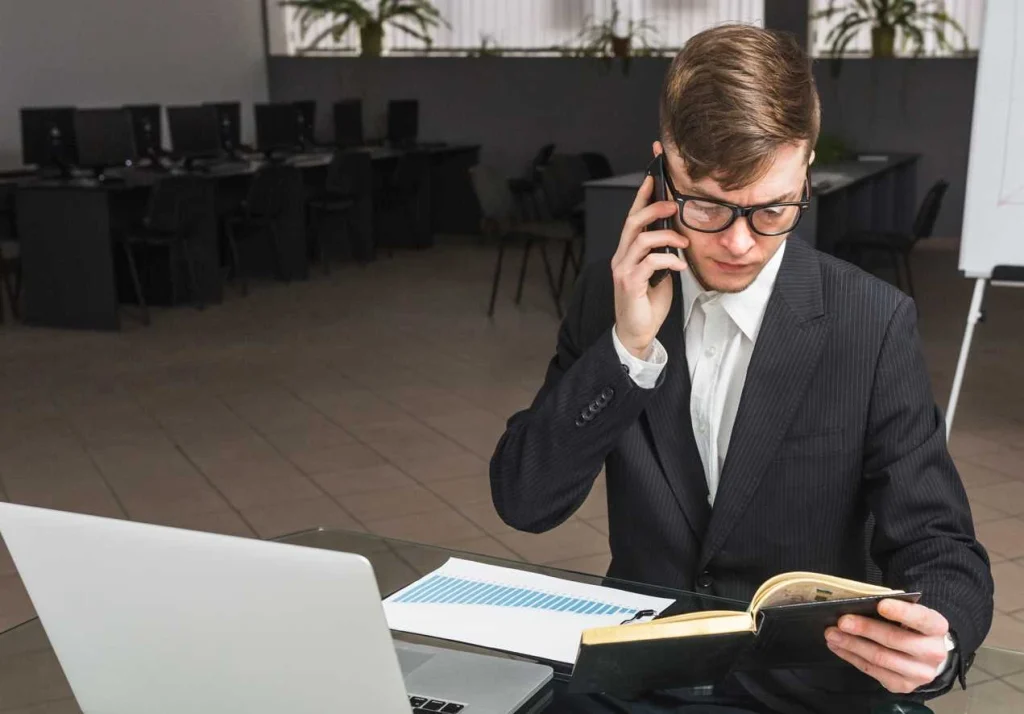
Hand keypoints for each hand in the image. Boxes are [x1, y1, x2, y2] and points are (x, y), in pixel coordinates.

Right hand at [610, 172, 688, 358]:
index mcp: (627, 252)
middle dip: (653, 208)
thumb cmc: (647, 303)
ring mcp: (623, 270)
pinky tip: (680, 265)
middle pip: (633, 222)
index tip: (654, 177)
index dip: (642, 196)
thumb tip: (677, 237)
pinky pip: (650, 262)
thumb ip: (662, 254)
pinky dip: (669, 259)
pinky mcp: (630, 284)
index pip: (633, 218)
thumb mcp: (658, 273)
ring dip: (666, 236)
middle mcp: (621, 258)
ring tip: (684, 242)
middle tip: (673, 204)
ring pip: (641, 240)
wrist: (636, 333)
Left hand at [825, 599, 949, 693]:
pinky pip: (872, 671)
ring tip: (832, 634)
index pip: (921, 619)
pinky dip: (852, 657)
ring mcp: (919, 673)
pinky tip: (838, 647)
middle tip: (841, 621)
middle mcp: (933, 653)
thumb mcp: (909, 614)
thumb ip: (891, 609)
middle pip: (894, 640)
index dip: (901, 612)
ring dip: (852, 645)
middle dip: (864, 629)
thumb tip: (858, 605)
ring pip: (880, 658)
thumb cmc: (912, 628)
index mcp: (937, 628)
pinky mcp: (903, 685)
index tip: (880, 605)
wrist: (926, 656)